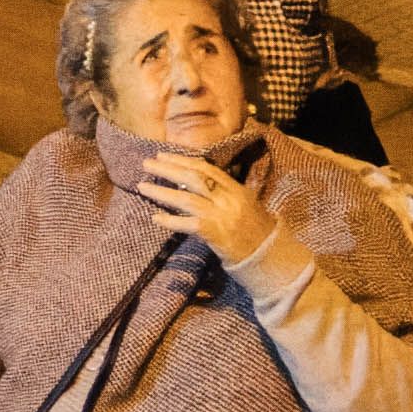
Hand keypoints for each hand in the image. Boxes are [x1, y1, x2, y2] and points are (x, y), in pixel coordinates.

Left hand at [132, 151, 279, 264]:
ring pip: (186, 199)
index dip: (182, 160)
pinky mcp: (215, 234)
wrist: (269, 257)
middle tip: (147, 163)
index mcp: (236, 189)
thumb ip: (223, 192)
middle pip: (193, 178)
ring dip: (161, 192)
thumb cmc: (256, 232)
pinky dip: (170, 221)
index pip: (206, 168)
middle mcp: (228, 199)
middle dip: (168, 168)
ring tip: (143, 186)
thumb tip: (193, 182)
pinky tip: (156, 218)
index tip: (163, 155)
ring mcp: (222, 216)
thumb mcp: (244, 204)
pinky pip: (187, 224)